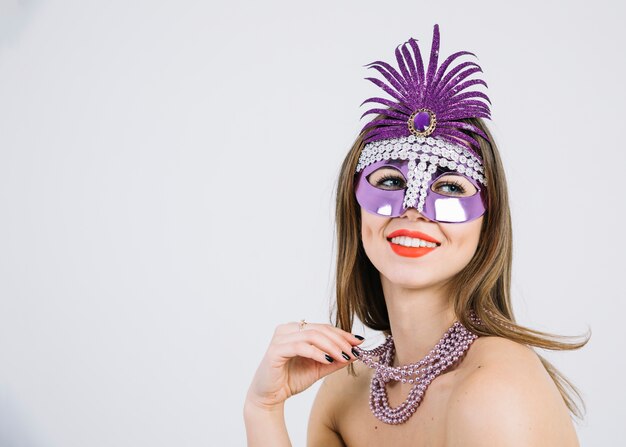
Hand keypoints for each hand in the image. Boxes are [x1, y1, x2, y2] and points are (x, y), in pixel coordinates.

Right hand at [245, 322, 363, 409]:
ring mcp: (280, 338)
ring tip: (343, 357)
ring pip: (311, 335)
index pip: (324, 327)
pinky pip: (300, 347)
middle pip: (320, 329)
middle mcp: (287, 329)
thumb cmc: (291, 379)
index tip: (359, 342)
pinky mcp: (275, 350)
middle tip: (353, 352)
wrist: (270, 396)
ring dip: (331, 346)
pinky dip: (316, 352)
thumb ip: (335, 359)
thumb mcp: (319, 368)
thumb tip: (356, 352)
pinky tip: (327, 360)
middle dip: (340, 340)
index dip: (343, 334)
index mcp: (296, 329)